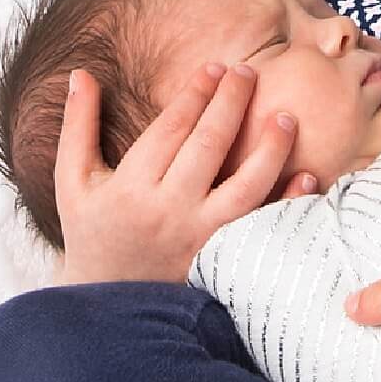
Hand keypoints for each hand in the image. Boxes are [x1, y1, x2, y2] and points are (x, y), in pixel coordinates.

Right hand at [55, 63, 320, 285]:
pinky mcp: (223, 261)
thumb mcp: (73, 182)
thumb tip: (79, 73)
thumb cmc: (91, 236)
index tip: (214, 68)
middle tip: (248, 72)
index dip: (195, 93)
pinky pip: (261, 228)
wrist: (109, 313)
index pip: (171, 128)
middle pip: (208, 146)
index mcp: (131, 188)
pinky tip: (307, 176)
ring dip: (269, 149)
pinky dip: (287, 203)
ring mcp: (199, 239)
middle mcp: (168, 211)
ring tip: (285, 117)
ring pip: (244, 187)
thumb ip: (77, 126)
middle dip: (231, 103)